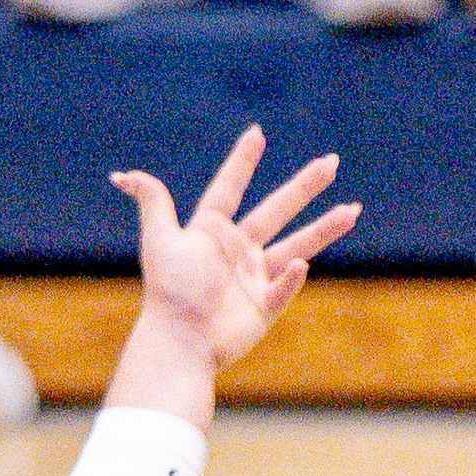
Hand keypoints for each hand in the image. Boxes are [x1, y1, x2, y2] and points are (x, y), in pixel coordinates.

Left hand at [114, 127, 361, 372]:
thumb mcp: (159, 241)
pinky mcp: (264, 306)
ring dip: (324, 228)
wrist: (179, 342)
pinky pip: (284, 287)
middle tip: (331, 163)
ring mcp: (254, 278)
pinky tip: (301, 264)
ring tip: (353, 210)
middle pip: (277, 210)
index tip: (256, 133)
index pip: (229, 188)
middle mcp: (236, 250)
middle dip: (305, 187)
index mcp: (211, 231)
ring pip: (297, 245)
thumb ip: (152, 203)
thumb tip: (123, 175)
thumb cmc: (169, 292)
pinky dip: (292, 277)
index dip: (242, 162)